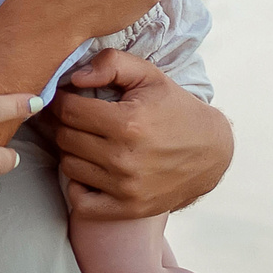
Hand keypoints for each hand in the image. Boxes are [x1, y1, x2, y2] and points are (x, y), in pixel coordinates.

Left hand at [49, 49, 232, 221]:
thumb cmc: (175, 109)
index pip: (69, 110)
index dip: (62, 100)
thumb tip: (75, 78)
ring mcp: (125, 187)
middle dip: (65, 124)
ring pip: (69, 166)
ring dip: (72, 152)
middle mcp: (124, 157)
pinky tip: (91, 170)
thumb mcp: (149, 76)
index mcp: (128, 122)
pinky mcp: (128, 208)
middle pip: (65, 138)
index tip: (66, 97)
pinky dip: (78, 186)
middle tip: (76, 117)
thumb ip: (111, 64)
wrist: (210, 153)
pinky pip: (81, 201)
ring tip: (87, 140)